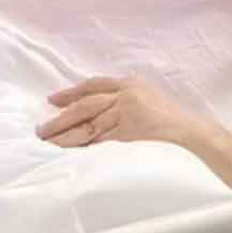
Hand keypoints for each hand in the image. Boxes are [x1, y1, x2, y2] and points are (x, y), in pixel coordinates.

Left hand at [36, 76, 210, 149]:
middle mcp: (125, 94)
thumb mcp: (146, 95)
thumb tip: (96, 106)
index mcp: (128, 83)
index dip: (71, 92)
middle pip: (85, 104)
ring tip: (49, 141)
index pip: (94, 84)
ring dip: (67, 133)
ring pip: (89, 123)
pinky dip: (85, 144)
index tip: (52, 99)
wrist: (189, 129)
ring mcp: (127, 112)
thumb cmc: (169, 115)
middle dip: (61, 116)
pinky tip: (71, 150)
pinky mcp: (129, 131)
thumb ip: (123, 96)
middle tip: (42, 127)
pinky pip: (101, 138)